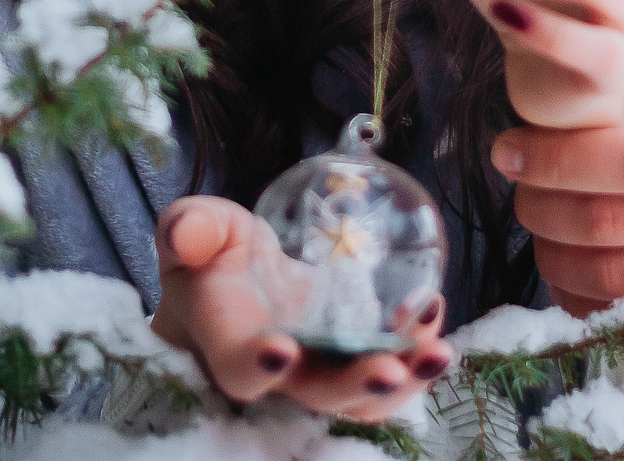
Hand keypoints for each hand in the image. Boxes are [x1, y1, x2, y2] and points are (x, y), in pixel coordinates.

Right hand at [149, 196, 450, 417]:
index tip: (282, 349)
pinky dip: (413, 350)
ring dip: (403, 381)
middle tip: (390, 370)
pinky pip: (386, 367)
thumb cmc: (208, 255)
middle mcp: (276, 371)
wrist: (233, 282)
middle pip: (316, 394)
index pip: (236, 368)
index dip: (255, 366)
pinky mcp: (348, 355)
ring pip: (360, 397)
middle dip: (355, 386)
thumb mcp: (193, 229)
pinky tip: (431, 313)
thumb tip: (186, 235)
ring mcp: (317, 368)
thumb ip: (188, 227)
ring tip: (437, 353)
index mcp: (225, 340)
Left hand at [493, 15, 623, 342]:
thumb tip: (597, 19)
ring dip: (552, 255)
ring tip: (534, 223)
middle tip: (512, 182)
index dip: (556, 159)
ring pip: (617, 281)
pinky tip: (568, 269)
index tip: (508, 147)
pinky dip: (588, 300)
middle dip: (540, 205)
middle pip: (612, 223)